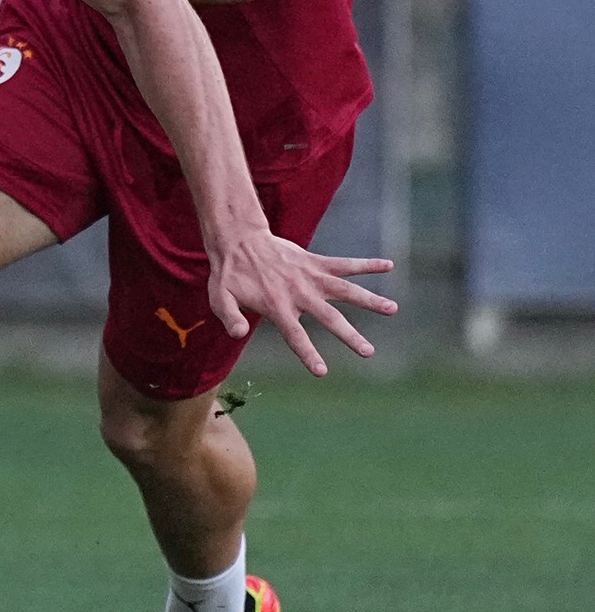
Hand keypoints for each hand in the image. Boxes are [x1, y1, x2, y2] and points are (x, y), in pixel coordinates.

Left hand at [207, 234, 396, 376]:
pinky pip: (344, 263)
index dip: (308, 354)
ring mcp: (310, 276)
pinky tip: (388, 265)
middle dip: (349, 336)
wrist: (239, 240)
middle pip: (329, 317)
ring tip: (393, 309)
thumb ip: (229, 317)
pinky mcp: (315, 261)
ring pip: (345, 289)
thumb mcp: (219, 298)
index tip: (322, 371)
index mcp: (277, 306)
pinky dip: (366, 264)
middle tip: (369, 352)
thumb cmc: (229, 275)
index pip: (295, 336)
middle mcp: (299, 293)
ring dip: (369, 299)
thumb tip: (238, 334)